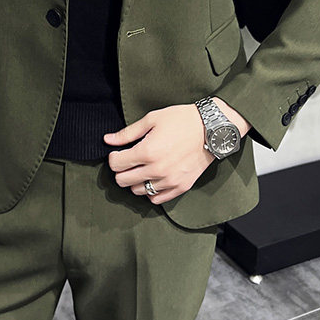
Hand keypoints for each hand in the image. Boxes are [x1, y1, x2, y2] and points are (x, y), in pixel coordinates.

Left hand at [103, 97, 250, 204]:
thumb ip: (128, 133)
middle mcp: (157, 170)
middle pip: (123, 181)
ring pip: (138, 191)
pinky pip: (157, 199)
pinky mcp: (181, 187)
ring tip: (141, 169)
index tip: (118, 152)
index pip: (116, 164)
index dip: (113, 157)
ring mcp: (169, 181)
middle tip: (127, 161)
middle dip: (120, 171)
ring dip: (135, 181)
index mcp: (147, 152)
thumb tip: (108, 140)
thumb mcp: (152, 119)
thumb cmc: (182, 120)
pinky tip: (153, 179)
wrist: (211, 129)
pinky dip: (150, 191)